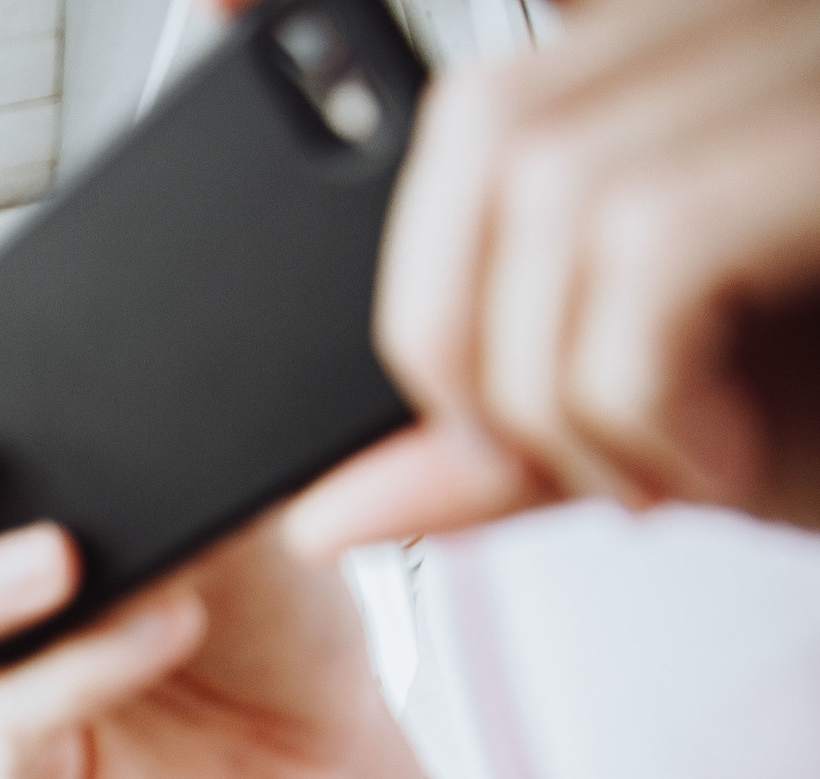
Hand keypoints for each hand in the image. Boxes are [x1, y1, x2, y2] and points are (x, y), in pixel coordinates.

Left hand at [316, 0, 819, 541]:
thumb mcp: (664, 423)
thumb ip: (503, 433)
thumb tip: (330, 512)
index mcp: (690, 64)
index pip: (513, 18)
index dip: (352, 4)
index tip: (231, 4)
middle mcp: (754, 22)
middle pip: (485, 117)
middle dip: (447, 325)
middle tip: (520, 458)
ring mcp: (809, 55)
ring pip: (550, 182)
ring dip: (552, 391)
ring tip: (646, 474)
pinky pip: (651, 243)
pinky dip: (636, 396)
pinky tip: (710, 461)